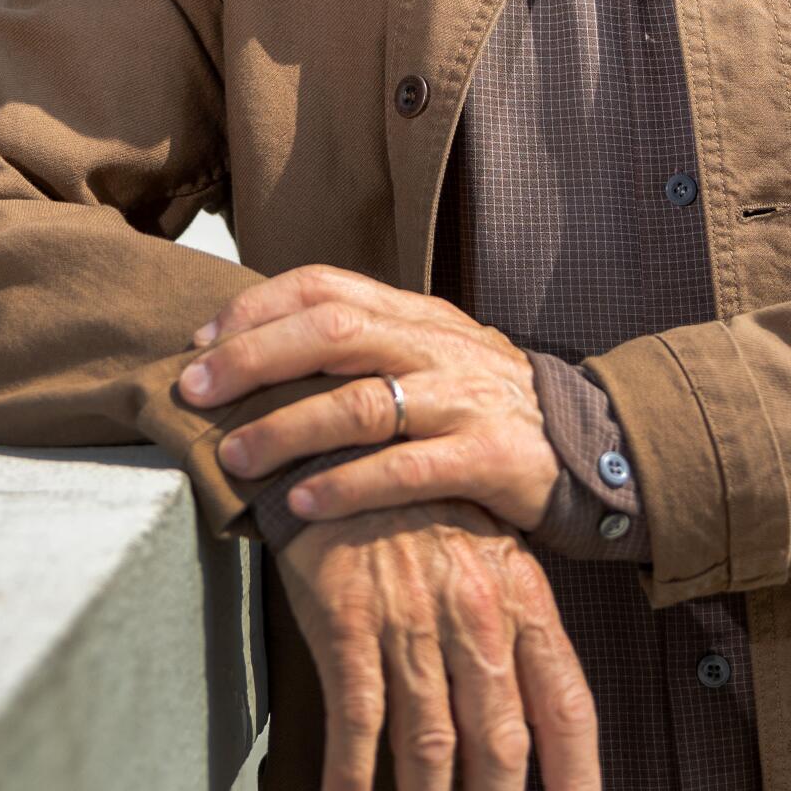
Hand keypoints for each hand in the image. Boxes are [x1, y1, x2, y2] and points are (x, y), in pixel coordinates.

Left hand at [179, 265, 560, 531]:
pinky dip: (348, 486)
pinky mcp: (490, 459)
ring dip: (286, 430)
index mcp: (417, 315)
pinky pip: (408, 469)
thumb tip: (264, 349)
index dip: (256, 308)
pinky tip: (302, 504)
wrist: (596, 446)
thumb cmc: (488, 405)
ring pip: (362, 403)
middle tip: (194, 392)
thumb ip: (367, 348)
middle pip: (332, 333)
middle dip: (254, 359)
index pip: (326, 286)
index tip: (202, 343)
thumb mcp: (433, 357)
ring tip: (234, 459)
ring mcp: (466, 400)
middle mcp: (438, 346)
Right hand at [275, 498, 601, 790]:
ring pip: (431, 741)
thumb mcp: (488, 550)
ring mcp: (411, 618)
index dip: (574, 777)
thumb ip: (512, 627)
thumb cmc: (420, 503)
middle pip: (499, 742)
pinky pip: (358, 713)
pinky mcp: (348, 618)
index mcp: (520, 596)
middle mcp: (475, 613)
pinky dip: (354, 771)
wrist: (345, 443)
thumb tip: (529, 714)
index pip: (565, 702)